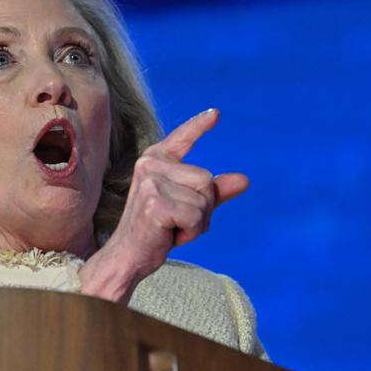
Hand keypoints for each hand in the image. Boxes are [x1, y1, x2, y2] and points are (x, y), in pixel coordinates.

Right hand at [79, 108, 248, 302]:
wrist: (127, 257)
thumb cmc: (156, 231)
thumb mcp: (188, 207)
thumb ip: (213, 192)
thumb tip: (244, 180)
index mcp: (155, 161)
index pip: (182, 138)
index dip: (198, 126)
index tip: (216, 114)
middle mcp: (150, 165)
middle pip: (206, 179)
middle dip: (203, 208)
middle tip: (177, 222)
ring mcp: (150, 183)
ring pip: (204, 199)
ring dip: (197, 223)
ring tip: (172, 229)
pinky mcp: (154, 203)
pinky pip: (196, 216)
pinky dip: (191, 233)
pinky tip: (169, 236)